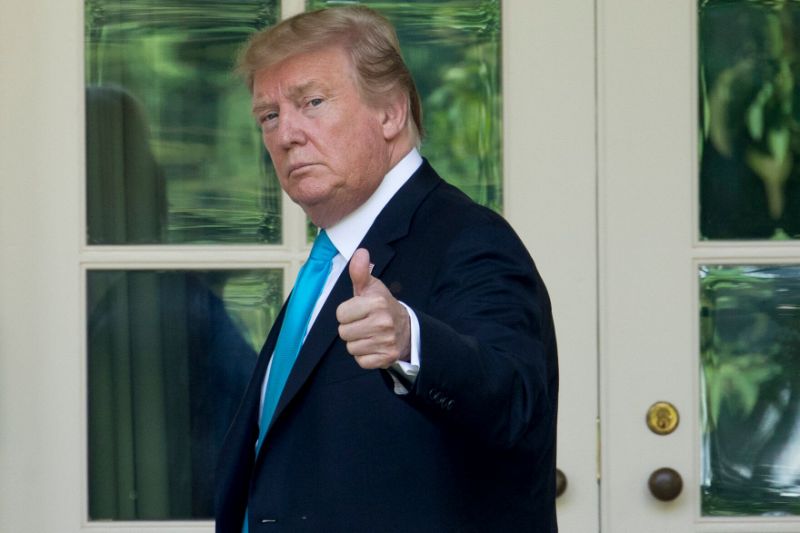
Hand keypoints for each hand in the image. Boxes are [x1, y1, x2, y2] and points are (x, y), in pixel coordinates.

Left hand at [336, 248, 410, 368]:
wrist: (407, 329)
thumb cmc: (382, 306)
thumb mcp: (372, 287)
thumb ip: (360, 272)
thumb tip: (360, 252)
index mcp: (376, 302)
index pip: (341, 314)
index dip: (347, 312)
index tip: (359, 310)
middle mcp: (382, 322)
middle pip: (344, 332)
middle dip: (351, 328)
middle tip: (364, 323)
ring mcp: (385, 342)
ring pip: (351, 347)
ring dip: (357, 342)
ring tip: (370, 335)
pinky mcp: (386, 358)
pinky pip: (360, 361)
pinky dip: (365, 356)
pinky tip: (374, 346)